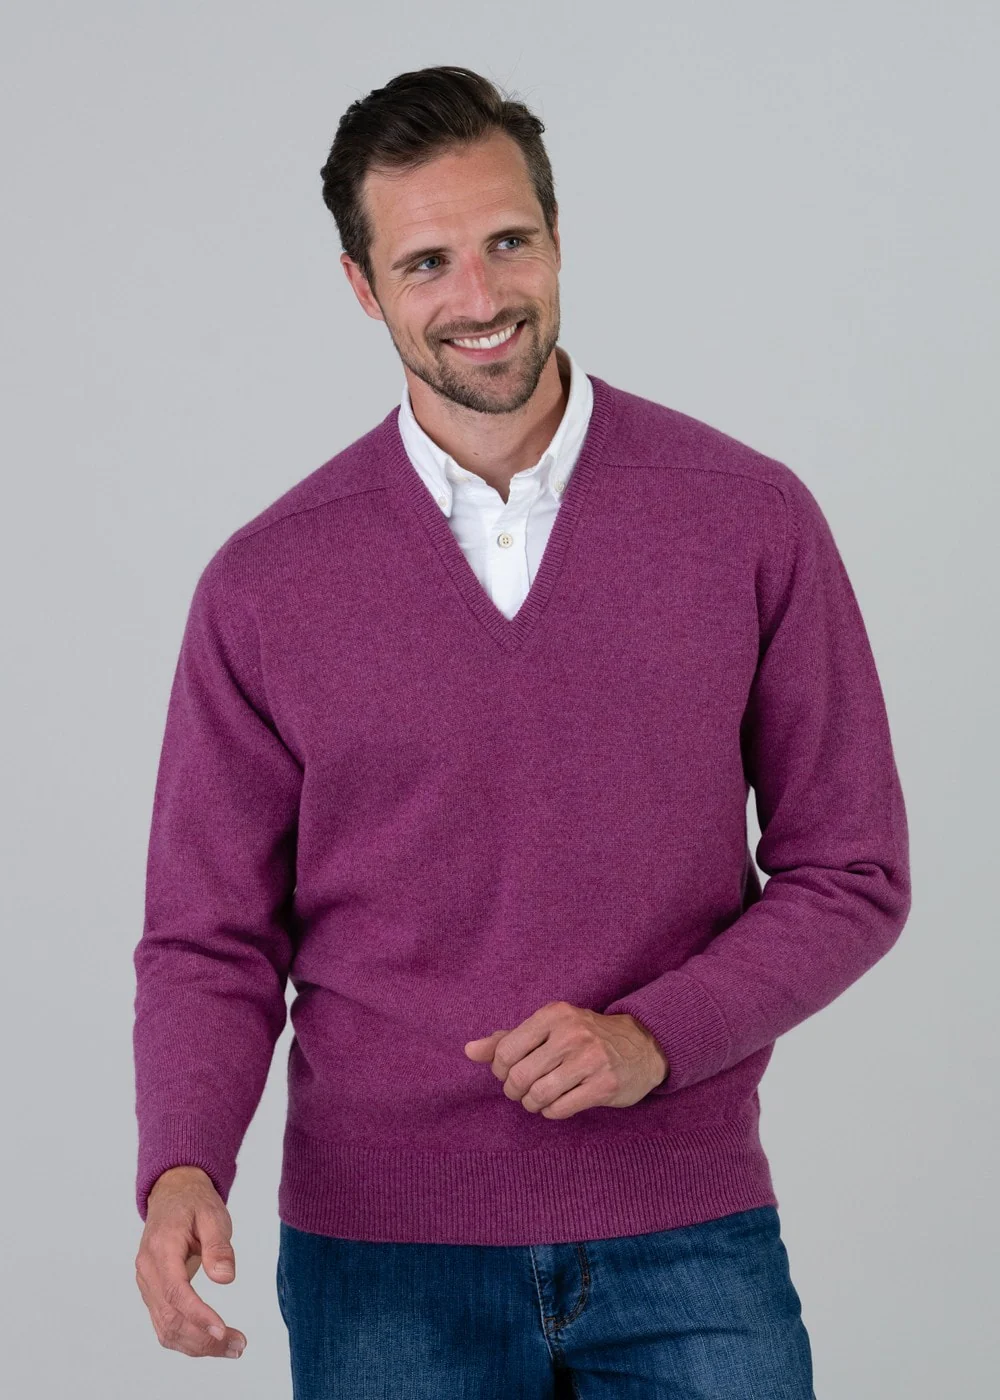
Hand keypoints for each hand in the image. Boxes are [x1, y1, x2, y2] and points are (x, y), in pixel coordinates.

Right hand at [134, 1165, 245, 1359]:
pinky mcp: (153, 1294)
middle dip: (204, 1339)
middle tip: (238, 1345)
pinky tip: (212, 1343)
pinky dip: (187, 1340)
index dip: (197, 1314)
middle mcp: (148, 1271)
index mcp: (161, 1248)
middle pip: (170, 1317)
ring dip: (198, 1345)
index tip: (222, 1329)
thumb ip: (218, 1245)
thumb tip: (226, 1278)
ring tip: (232, 1348)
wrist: (172, 1195)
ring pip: (166, 1328)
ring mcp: (147, 1285)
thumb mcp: (213, 1213)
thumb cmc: (194, 1203)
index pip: (176, 1290)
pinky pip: (164, 1326)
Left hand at [464, 1000, 668, 1117]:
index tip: (508, 1073)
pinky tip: (557, 1103)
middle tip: (521, 1091)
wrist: (641, 1044)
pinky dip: (551, 1112)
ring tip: (538, 1098)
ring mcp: (590, 1059)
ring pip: (539, 1095)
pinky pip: (560, 1109)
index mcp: (553, 1015)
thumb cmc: (584, 1037)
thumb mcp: (548, 1028)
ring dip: (532, 1103)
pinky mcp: (604, 1085)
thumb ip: (507, 1039)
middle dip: (514, 1091)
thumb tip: (468, 1050)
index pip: (505, 1050)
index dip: (499, 1070)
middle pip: (519, 1076)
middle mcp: (571, 1034)